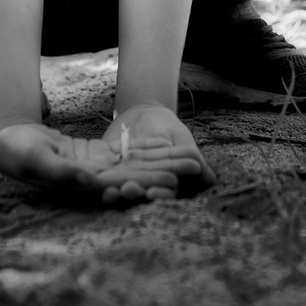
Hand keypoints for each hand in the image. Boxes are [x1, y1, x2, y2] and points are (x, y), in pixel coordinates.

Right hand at [0, 120, 206, 203]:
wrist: (8, 141)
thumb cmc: (16, 151)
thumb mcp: (34, 157)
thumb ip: (61, 171)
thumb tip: (90, 181)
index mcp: (81, 184)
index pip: (121, 185)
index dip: (147, 182)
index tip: (173, 180)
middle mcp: (93, 181)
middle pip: (135, 177)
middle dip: (164, 173)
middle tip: (194, 168)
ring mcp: (96, 169)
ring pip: (134, 165)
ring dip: (161, 162)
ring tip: (190, 159)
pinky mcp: (96, 158)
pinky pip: (125, 154)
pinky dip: (146, 150)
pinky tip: (167, 146)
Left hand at [103, 103, 217, 202]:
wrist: (142, 111)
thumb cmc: (167, 128)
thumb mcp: (182, 139)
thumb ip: (192, 159)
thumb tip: (212, 180)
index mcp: (163, 180)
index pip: (163, 192)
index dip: (159, 194)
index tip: (154, 193)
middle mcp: (143, 183)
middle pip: (139, 194)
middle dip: (134, 194)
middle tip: (129, 190)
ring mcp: (124, 178)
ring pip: (120, 191)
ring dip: (114, 194)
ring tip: (110, 192)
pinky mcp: (106, 170)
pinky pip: (102, 180)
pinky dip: (97, 183)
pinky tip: (94, 183)